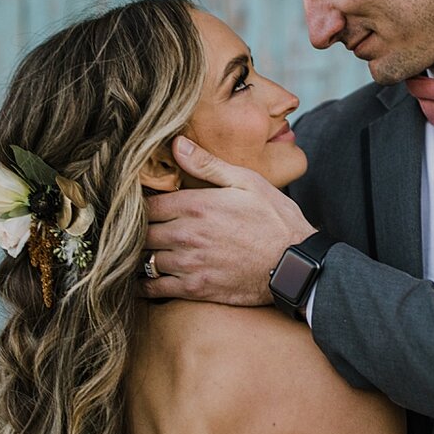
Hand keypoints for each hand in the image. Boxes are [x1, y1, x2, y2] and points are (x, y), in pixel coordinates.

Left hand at [142, 137, 314, 305]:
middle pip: (141, 232)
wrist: (295, 264)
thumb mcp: (247, 182)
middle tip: (139, 229)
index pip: (147, 204)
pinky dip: (145, 283)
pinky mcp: (196, 289)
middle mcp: (187, 234)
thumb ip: (208, 164)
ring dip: (142, 254)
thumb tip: (176, 144)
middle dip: (139, 230)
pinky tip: (146, 278)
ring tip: (144, 251)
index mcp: (196, 205)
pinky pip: (155, 287)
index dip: (141, 204)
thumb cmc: (275, 219)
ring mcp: (190, 264)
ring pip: (145, 258)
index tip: (143, 206)